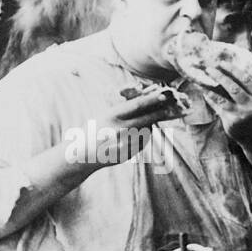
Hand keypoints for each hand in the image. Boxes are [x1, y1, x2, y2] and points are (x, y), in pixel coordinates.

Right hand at [66, 89, 181, 166]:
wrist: (81, 155)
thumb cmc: (93, 131)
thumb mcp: (103, 116)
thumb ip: (121, 111)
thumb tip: (143, 101)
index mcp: (112, 116)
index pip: (137, 105)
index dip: (151, 100)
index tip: (162, 95)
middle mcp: (120, 129)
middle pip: (146, 118)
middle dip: (159, 112)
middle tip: (170, 108)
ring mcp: (125, 142)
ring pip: (146, 131)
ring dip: (148, 126)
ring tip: (134, 126)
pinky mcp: (129, 154)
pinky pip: (142, 143)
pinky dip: (141, 138)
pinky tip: (130, 138)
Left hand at [206, 59, 251, 145]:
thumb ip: (251, 84)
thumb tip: (240, 64)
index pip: (245, 79)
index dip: (232, 69)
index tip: (221, 62)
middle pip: (233, 87)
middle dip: (219, 76)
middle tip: (208, 69)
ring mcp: (241, 114)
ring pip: (222, 99)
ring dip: (210, 88)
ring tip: (202, 79)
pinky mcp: (231, 122)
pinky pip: (218, 107)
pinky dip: (210, 98)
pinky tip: (204, 92)